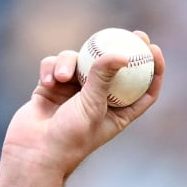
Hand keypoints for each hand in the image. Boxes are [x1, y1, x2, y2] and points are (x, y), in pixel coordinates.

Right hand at [4, 39, 164, 176]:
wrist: (33, 154)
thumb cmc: (69, 139)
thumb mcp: (92, 106)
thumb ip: (103, 77)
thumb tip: (122, 54)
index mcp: (117, 112)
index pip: (142, 88)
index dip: (152, 68)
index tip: (153, 48)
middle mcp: (97, 100)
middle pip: (114, 67)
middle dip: (120, 48)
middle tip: (127, 33)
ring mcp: (73, 91)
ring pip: (78, 61)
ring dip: (69, 62)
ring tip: (62, 77)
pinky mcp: (51, 87)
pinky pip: (54, 65)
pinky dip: (51, 68)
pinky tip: (47, 81)